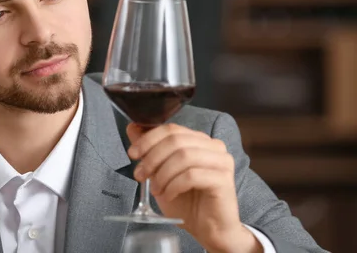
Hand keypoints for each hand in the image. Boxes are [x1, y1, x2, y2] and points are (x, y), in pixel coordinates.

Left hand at [127, 123, 260, 252]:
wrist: (209, 230)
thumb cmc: (187, 202)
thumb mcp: (161, 174)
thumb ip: (150, 150)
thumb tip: (133, 128)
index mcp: (199, 140)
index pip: (172, 129)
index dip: (148, 139)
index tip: (133, 153)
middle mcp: (214, 146)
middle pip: (176, 140)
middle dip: (152, 157)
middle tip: (140, 174)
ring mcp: (221, 161)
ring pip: (184, 156)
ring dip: (163, 174)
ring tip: (155, 190)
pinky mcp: (223, 179)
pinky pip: (192, 176)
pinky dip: (174, 186)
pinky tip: (169, 195)